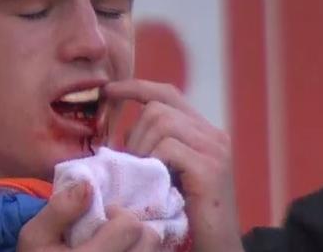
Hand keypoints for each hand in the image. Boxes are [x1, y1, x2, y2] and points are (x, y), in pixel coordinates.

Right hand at [18, 181, 161, 251]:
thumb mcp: (34, 237)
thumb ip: (59, 209)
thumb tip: (88, 185)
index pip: (130, 225)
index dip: (117, 214)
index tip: (103, 218)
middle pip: (151, 239)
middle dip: (134, 229)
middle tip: (113, 232)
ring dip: (139, 245)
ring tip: (118, 247)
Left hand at [103, 79, 244, 251]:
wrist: (214, 246)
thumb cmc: (183, 212)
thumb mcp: (165, 171)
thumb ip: (151, 147)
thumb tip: (118, 130)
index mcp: (202, 131)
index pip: (166, 93)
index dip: (135, 87)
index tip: (108, 90)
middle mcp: (213, 134)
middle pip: (158, 107)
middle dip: (134, 132)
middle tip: (133, 164)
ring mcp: (215, 149)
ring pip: (161, 122)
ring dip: (141, 148)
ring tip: (144, 175)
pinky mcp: (211, 168)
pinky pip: (168, 147)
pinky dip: (152, 162)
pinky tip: (155, 183)